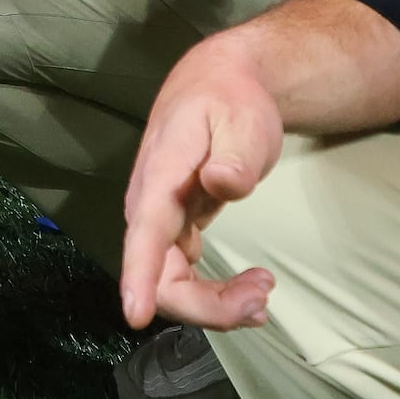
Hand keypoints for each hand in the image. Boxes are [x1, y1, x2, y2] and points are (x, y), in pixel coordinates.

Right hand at [117, 42, 288, 331]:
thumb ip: (234, 154)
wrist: (218, 84)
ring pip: (170, 284)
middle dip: (206, 304)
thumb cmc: (230, 100)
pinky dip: (216, 295)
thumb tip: (221, 183)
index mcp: (161, 175)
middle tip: (262, 297)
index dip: (138, 274)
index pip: (143, 229)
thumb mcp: (242, 119)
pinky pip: (183, 277)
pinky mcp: (173, 230)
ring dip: (215, 304)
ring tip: (263, 293)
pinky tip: (250, 292)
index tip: (136, 315)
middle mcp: (150, 205)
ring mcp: (159, 221)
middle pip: (158, 275)